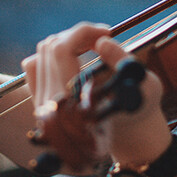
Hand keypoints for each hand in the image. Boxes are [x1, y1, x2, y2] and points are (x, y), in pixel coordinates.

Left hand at [21, 23, 168, 162]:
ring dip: (67, 41)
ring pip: (42, 53)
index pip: (62, 49)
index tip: (107, 32)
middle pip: (51, 47)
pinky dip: (51, 54)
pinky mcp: (39, 101)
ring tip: (89, 45)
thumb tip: (102, 41)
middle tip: (101, 38)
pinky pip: (34, 66)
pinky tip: (71, 56)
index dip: (84, 32)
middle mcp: (49, 102)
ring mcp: (40, 102)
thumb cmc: (135, 117)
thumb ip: (121, 62)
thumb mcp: (141, 90)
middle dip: (78, 35)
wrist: (120, 144)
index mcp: (70, 102)